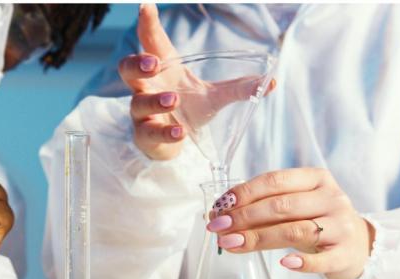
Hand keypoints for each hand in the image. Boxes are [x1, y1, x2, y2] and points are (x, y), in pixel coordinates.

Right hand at [119, 4, 274, 160]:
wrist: (174, 143)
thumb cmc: (189, 110)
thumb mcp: (214, 97)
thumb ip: (239, 88)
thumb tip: (272, 82)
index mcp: (164, 70)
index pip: (151, 43)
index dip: (147, 24)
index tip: (145, 6)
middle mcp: (147, 88)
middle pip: (127, 69)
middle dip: (136, 64)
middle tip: (152, 63)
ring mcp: (143, 112)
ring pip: (138, 102)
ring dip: (155, 100)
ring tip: (174, 99)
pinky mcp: (146, 135)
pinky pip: (149, 132)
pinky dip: (166, 132)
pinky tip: (180, 131)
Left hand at [205, 168, 375, 278]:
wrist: (357, 246)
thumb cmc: (316, 221)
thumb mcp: (295, 207)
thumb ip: (263, 208)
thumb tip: (218, 216)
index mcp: (316, 178)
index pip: (274, 181)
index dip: (243, 194)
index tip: (219, 208)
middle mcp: (331, 198)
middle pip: (280, 206)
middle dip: (244, 217)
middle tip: (217, 229)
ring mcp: (341, 226)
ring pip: (294, 230)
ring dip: (258, 238)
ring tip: (231, 244)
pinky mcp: (345, 253)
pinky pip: (321, 259)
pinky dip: (301, 262)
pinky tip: (283, 264)